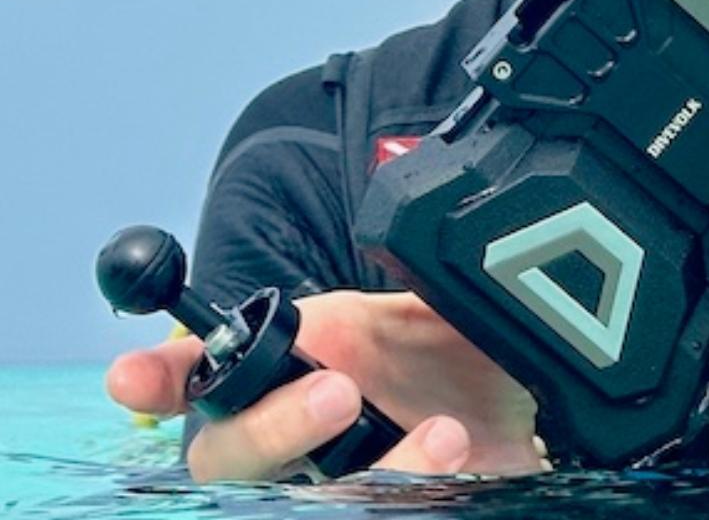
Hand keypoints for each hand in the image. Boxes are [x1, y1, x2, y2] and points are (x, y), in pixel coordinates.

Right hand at [106, 291, 541, 480]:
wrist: (527, 414)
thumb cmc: (457, 359)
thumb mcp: (433, 313)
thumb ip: (402, 292)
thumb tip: (396, 261)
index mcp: (289, 370)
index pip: (196, 378)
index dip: (157, 380)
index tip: (133, 378)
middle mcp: (293, 436)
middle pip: (229, 457)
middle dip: (273, 427)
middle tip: (340, 391)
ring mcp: (329, 486)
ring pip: (301, 502)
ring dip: (373, 471)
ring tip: (444, 436)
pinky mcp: (382, 510)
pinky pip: (372, 516)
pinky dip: (416, 492)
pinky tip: (460, 466)